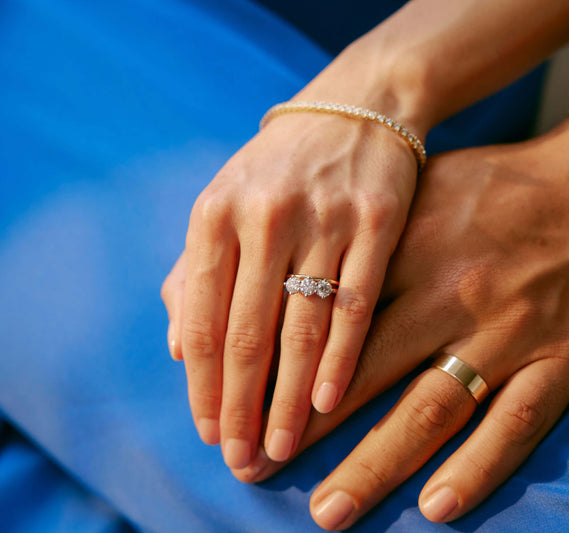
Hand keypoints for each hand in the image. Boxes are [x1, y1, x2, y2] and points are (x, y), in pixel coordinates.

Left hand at [162, 106, 417, 471]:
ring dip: (289, 395)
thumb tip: (175, 350)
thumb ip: (195, 274)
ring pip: (301, 325)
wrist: (357, 107)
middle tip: (242, 459)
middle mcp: (264, 215)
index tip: (208, 432)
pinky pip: (356, 302)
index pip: (200, 316)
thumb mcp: (225, 203)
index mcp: (214, 213)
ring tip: (282, 445)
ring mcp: (324, 217)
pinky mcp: (377, 221)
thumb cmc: (282, 168)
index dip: (201, 383)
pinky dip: (341, 356)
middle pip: (246, 331)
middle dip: (241, 404)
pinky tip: (330, 400)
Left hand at [266, 106, 568, 527]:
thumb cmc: (508, 184)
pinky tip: (437, 508)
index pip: (334, 317)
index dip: (281, 366)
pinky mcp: (564, 360)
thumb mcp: (429, 184)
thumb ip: (370, 229)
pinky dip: (476, 469)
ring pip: (432, 409)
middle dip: (306, 427)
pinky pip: (514, 424)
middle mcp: (456, 292)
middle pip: (368, 372)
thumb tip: (297, 266)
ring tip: (328, 510)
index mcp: (413, 245)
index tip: (241, 406)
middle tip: (256, 470)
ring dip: (376, 465)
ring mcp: (512, 331)